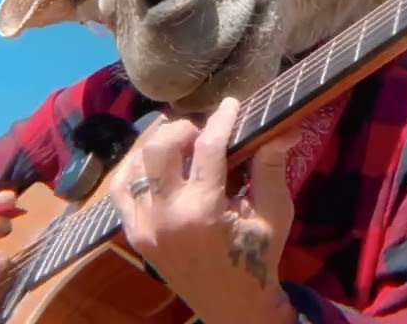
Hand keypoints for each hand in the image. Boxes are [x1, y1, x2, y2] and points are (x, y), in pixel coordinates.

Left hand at [108, 97, 299, 323]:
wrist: (232, 307)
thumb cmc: (257, 260)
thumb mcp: (274, 215)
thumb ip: (272, 169)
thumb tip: (285, 127)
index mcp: (203, 211)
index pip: (208, 148)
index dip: (221, 119)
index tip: (231, 103)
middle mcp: (166, 216)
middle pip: (159, 150)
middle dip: (181, 129)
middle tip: (201, 128)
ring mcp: (144, 227)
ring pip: (134, 167)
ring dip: (155, 146)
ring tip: (178, 140)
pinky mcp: (135, 235)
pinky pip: (121, 192)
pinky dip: (133, 170)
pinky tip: (152, 162)